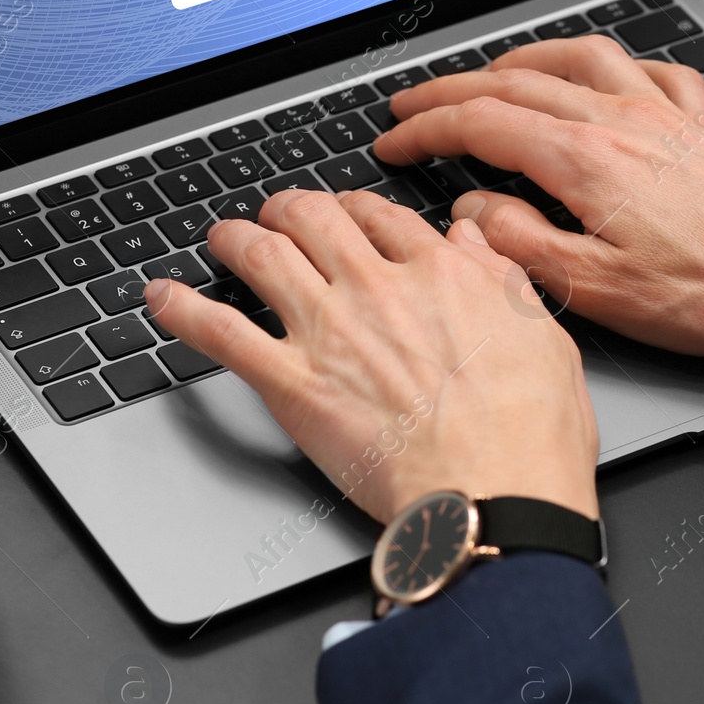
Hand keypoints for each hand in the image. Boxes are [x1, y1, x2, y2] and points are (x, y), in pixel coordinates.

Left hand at [143, 188, 599, 524]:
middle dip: (287, 209)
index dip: (354, 208)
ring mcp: (328, 331)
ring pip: (262, 257)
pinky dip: (182, 310)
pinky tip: (160, 297)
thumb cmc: (527, 432)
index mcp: (438, 273)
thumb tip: (472, 236)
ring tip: (222, 237)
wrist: (493, 496)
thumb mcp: (542, 334)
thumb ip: (500, 275)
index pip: (379, 215)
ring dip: (233, 239)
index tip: (345, 213)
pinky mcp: (291, 383)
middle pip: (312, 218)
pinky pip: (221, 332)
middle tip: (277, 214)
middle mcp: (375, 287)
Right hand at [376, 37, 703, 373]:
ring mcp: (659, 115)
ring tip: (491, 73)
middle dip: (450, 89)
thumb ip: (521, 244)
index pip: (480, 123)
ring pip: (575, 59)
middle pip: (514, 83)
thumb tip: (473, 209)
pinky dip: (612, 65)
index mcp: (584, 159)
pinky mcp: (697, 125)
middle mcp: (618, 120)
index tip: (393, 140)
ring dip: (522, 59)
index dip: (425, 129)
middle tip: (411, 103)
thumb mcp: (597, 290)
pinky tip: (606, 77)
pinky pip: (647, 70)